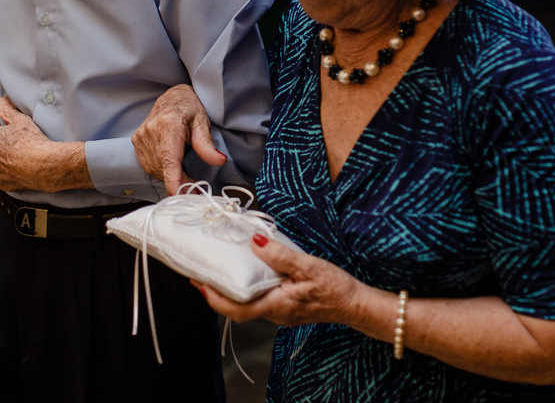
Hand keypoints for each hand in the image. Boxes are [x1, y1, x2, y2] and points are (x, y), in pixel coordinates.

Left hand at [0, 97, 58, 191]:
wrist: (43, 166)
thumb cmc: (30, 141)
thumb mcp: (19, 119)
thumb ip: (7, 108)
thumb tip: (2, 101)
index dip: (6, 126)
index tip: (16, 128)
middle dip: (4, 142)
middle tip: (20, 140)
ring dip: (6, 157)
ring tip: (22, 154)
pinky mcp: (1, 184)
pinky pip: (4, 174)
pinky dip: (11, 171)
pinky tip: (22, 166)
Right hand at [132, 84, 225, 195]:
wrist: (172, 96)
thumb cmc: (189, 107)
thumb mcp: (203, 122)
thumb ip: (207, 144)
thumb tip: (219, 161)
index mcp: (168, 124)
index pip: (169, 159)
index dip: (173, 180)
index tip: (179, 194)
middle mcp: (151, 130)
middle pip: (164, 168)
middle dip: (180, 180)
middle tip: (195, 185)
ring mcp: (141, 136)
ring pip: (155, 169)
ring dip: (170, 176)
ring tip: (184, 172)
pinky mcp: (137, 141)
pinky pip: (148, 165)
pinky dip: (161, 170)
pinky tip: (171, 164)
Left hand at [193, 235, 362, 327]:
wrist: (356, 305)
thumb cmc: (335, 288)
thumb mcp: (308, 266)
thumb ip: (280, 255)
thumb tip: (255, 242)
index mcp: (276, 305)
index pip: (235, 308)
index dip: (213, 297)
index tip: (197, 282)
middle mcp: (275, 313)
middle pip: (237, 308)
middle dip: (215, 293)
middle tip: (200, 274)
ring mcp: (281, 312)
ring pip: (248, 304)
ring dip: (231, 291)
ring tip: (218, 270)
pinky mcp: (287, 307)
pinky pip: (260, 300)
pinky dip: (247, 288)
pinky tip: (248, 272)